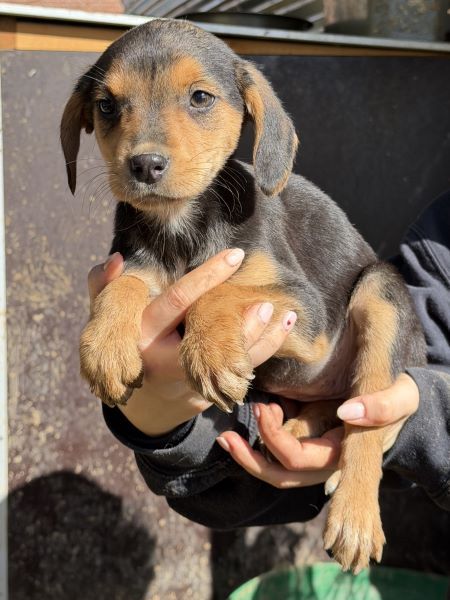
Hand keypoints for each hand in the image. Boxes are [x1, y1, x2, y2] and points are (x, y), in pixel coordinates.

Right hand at [88, 250, 296, 435]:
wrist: (142, 394)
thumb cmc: (130, 340)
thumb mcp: (110, 315)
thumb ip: (105, 286)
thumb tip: (115, 259)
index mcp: (142, 331)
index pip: (179, 299)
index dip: (207, 276)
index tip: (236, 255)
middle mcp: (164, 359)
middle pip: (207, 338)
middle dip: (240, 319)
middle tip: (266, 298)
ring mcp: (185, 380)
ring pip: (228, 360)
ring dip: (260, 337)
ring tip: (284, 313)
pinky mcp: (204, 391)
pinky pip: (239, 373)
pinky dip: (263, 351)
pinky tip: (282, 329)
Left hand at [216, 374, 418, 487]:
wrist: (397, 403)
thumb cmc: (398, 400)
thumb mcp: (399, 398)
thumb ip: (382, 406)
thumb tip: (347, 412)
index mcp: (343, 454)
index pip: (299, 459)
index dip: (276, 437)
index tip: (265, 407)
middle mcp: (325, 464)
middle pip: (281, 476)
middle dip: (251, 460)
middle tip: (228, 436)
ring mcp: (315, 459)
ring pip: (276, 472)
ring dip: (248, 458)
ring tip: (227, 437)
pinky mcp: (308, 446)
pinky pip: (278, 457)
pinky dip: (258, 446)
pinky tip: (242, 429)